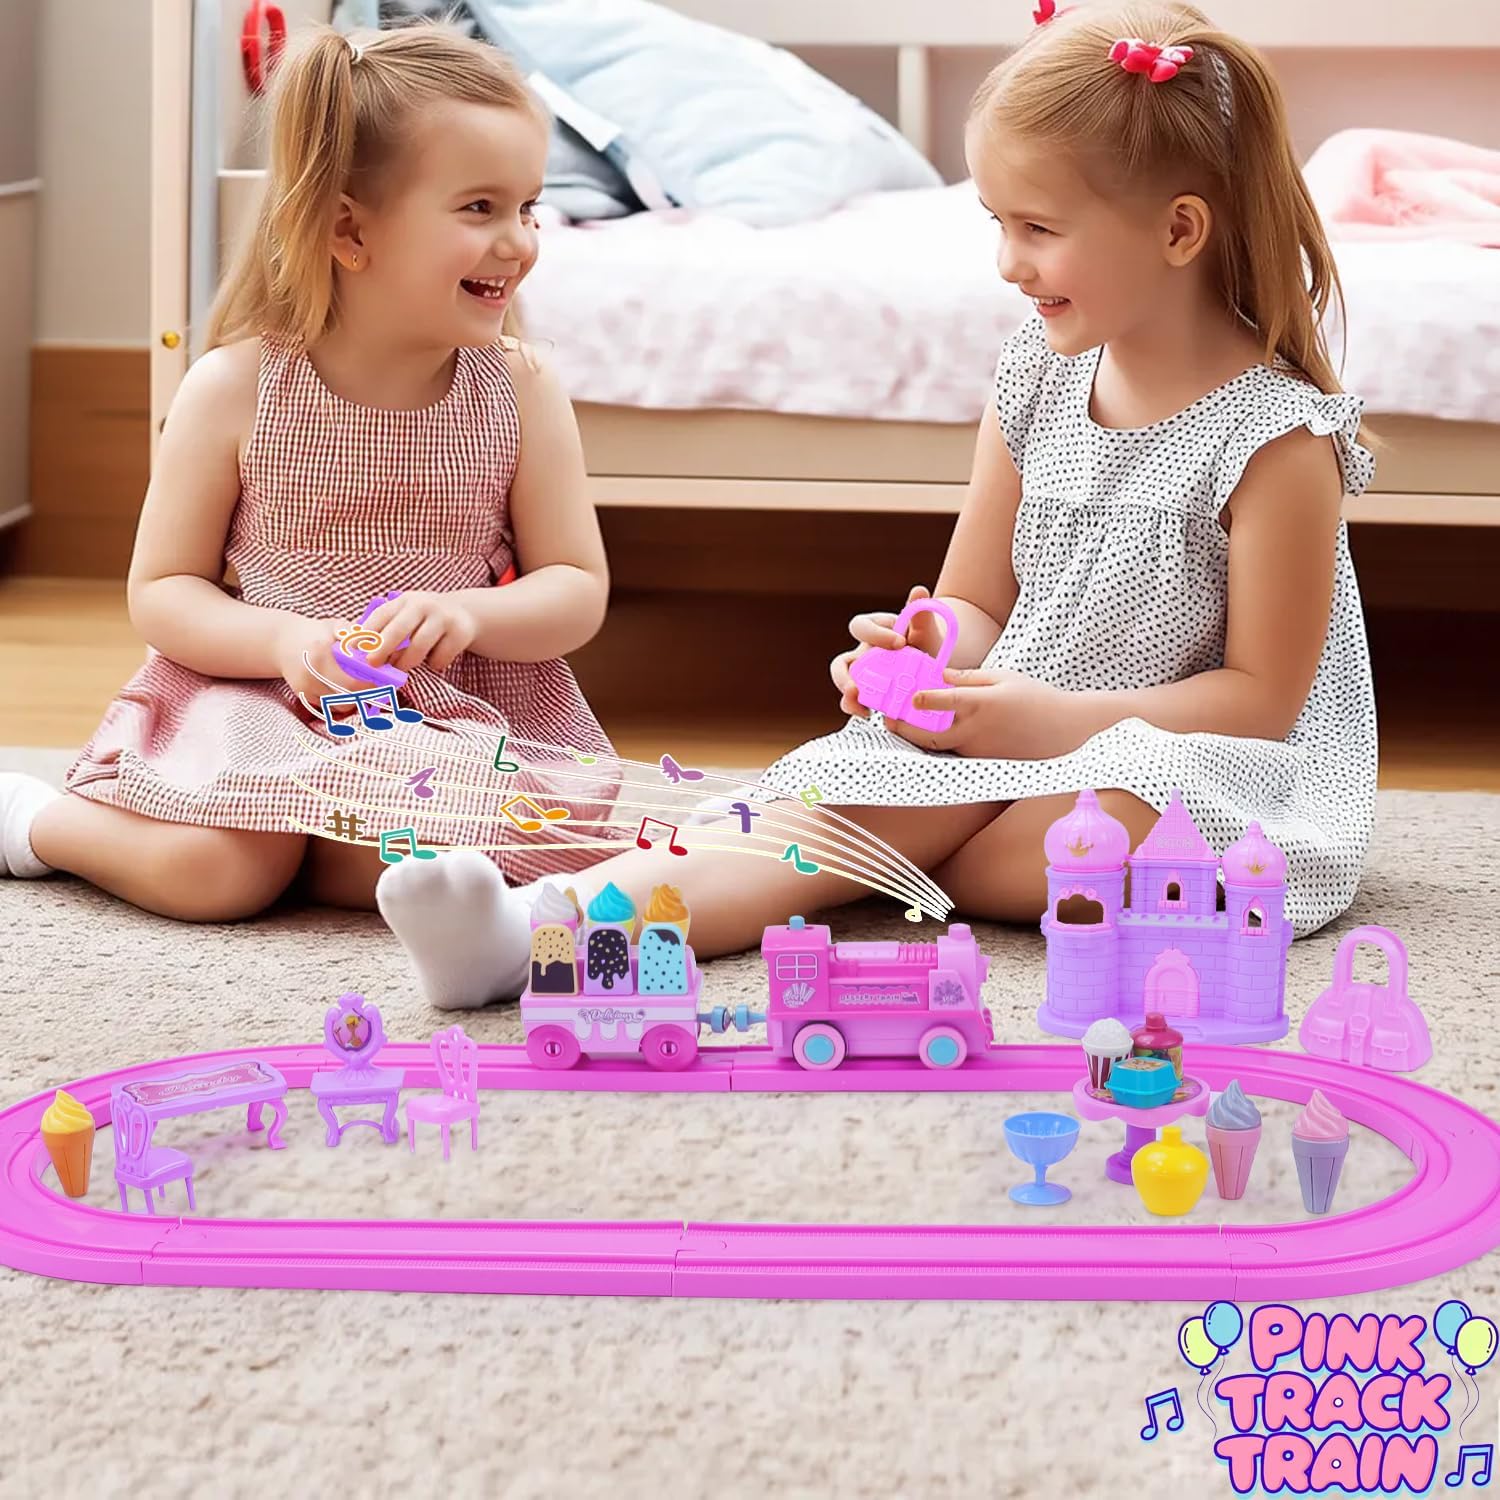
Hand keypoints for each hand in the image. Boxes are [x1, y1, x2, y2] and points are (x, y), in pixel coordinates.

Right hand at [273, 614, 369, 712]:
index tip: (382, 680)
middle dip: (365, 694)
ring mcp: (305, 687)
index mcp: (321, 656)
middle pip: (347, 698)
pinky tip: (343, 687)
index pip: (353, 683)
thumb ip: (356, 635)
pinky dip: (339, 700)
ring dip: (353, 699)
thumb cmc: (316, 632)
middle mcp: (311, 675)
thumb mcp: (336, 626)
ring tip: (360, 686)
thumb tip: (377, 648)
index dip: (370, 686)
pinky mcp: (303, 695)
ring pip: (339, 705)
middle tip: (375, 686)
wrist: (282, 642)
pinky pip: (329, 705)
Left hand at [361, 590, 478, 674]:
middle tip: (371, 665)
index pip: (381, 616)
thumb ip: (384, 629)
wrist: (464, 613)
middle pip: (399, 630)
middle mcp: (423, 605)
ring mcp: (443, 618)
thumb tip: (356, 652)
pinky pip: (439, 658)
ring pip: (418, 648)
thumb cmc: (423, 619)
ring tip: (403, 666)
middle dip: (382, 649)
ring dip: (407, 663)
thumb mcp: (404, 615)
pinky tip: (434, 657)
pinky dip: (434, 664)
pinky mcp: (460, 633)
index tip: (353, 651)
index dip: (366, 635)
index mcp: (404, 600)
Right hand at [831, 584, 944, 716]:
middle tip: (857, 688)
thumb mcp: (927, 630)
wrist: (940, 662)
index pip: (861, 627)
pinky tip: (870, 713)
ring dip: (847, 697)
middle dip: (843, 677)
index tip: (900, 643)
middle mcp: (863, 653)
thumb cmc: (929, 642)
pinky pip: (855, 701)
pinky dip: (857, 707)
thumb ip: (921, 615)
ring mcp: (865, 675)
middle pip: (840, 663)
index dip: (875, 634)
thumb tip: (919, 591)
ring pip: (845, 685)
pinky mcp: (870, 693)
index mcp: (874, 631)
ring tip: (862, 707)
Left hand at [887, 666, 1082, 758]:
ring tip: (899, 723)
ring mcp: (978, 749)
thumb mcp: (1003, 677)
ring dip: (916, 737)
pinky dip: (936, 742)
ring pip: (938, 746)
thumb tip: (937, 675)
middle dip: (905, 728)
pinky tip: (925, 731)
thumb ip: (967, 678)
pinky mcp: (981, 760)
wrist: (1063, 731)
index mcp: (983, 704)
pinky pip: (952, 751)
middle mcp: (977, 730)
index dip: (925, 700)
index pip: (948, 702)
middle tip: (888, 718)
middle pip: (930, 735)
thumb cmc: (1034, 698)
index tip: (908, 696)